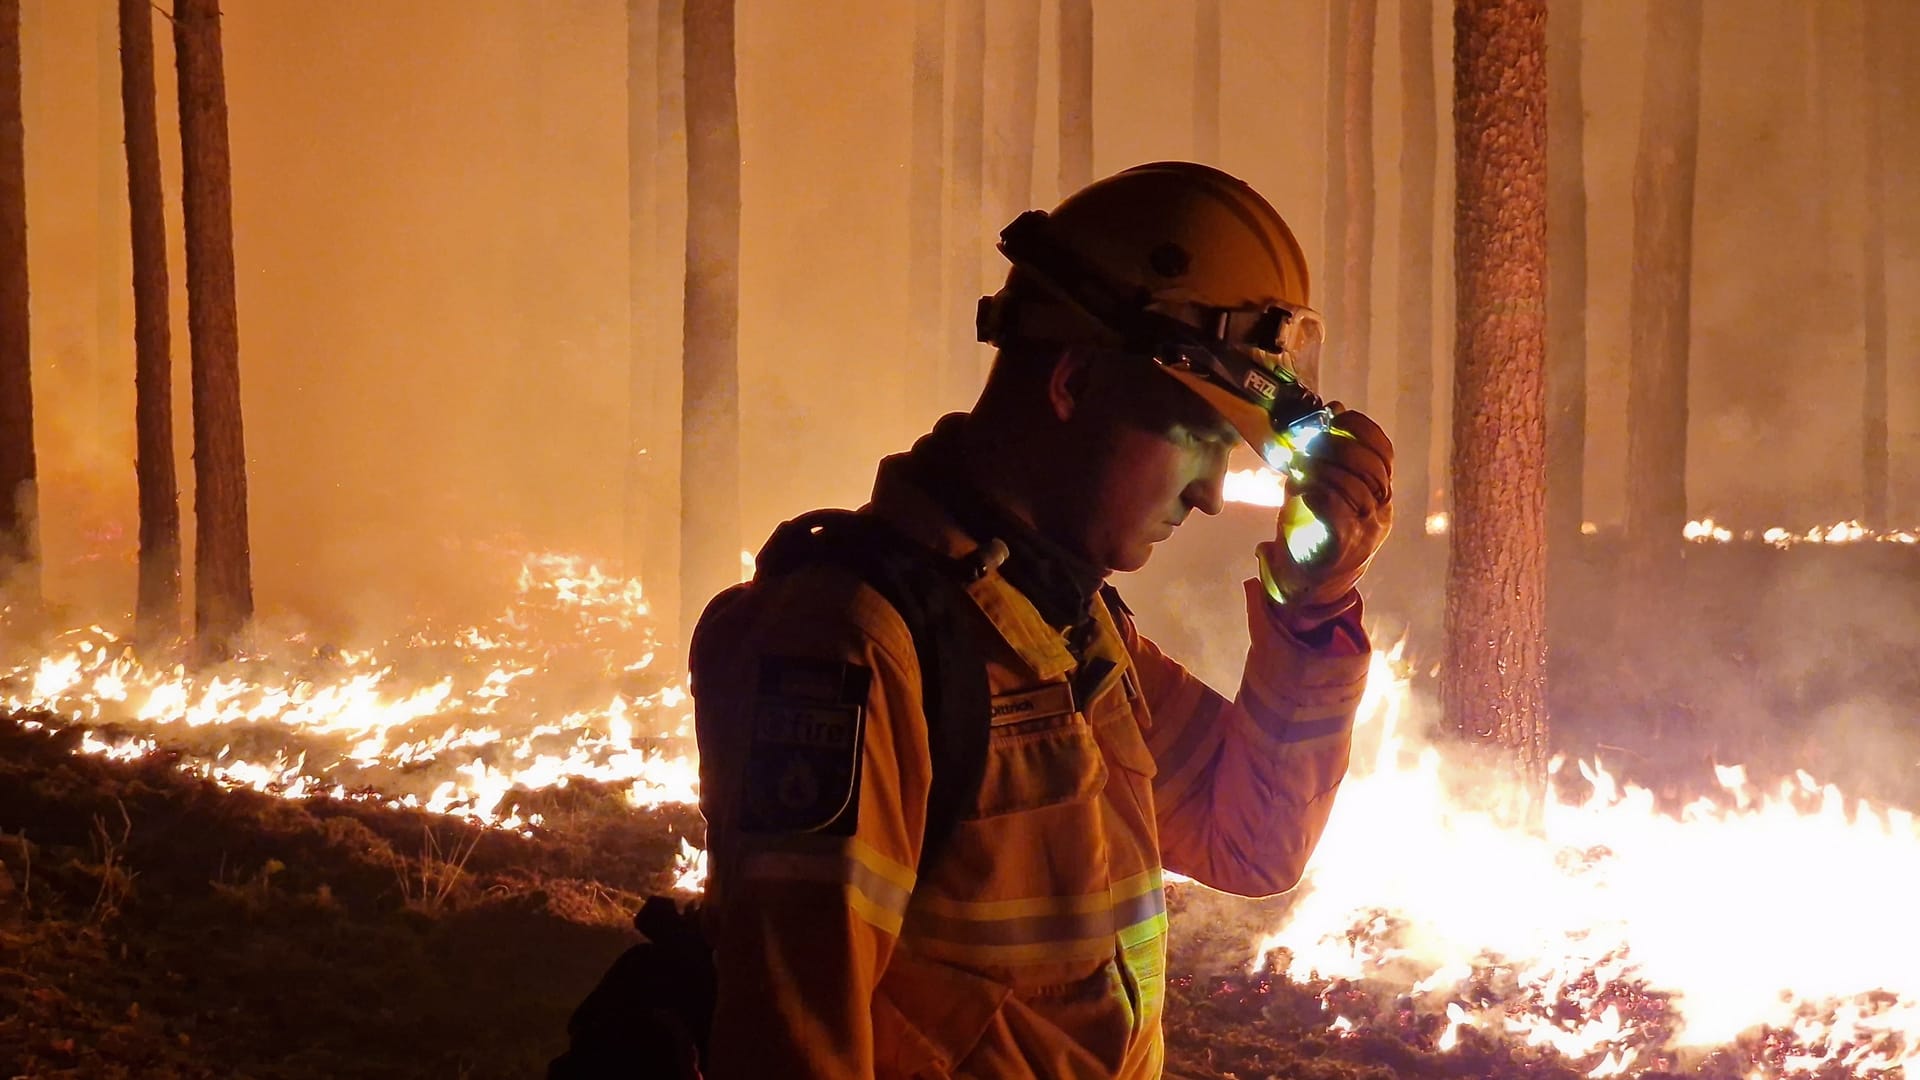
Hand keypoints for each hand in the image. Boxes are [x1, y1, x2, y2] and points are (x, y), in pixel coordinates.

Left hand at [1256, 406, 1392, 620]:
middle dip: (1338, 448)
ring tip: (1299, 466)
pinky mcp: (1343, 549)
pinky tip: (1301, 491)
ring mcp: (1366, 532)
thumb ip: (1329, 455)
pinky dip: (1319, 497)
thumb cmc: (1314, 532)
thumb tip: (1333, 410)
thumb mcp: (1324, 488)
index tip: (1335, 418)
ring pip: (1355, 489)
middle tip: (1309, 444)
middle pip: (1371, 468)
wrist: (1309, 587)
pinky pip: (1338, 517)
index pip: (1383, 453)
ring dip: (1323, 470)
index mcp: (1379, 495)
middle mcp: (1380, 513)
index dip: (1361, 430)